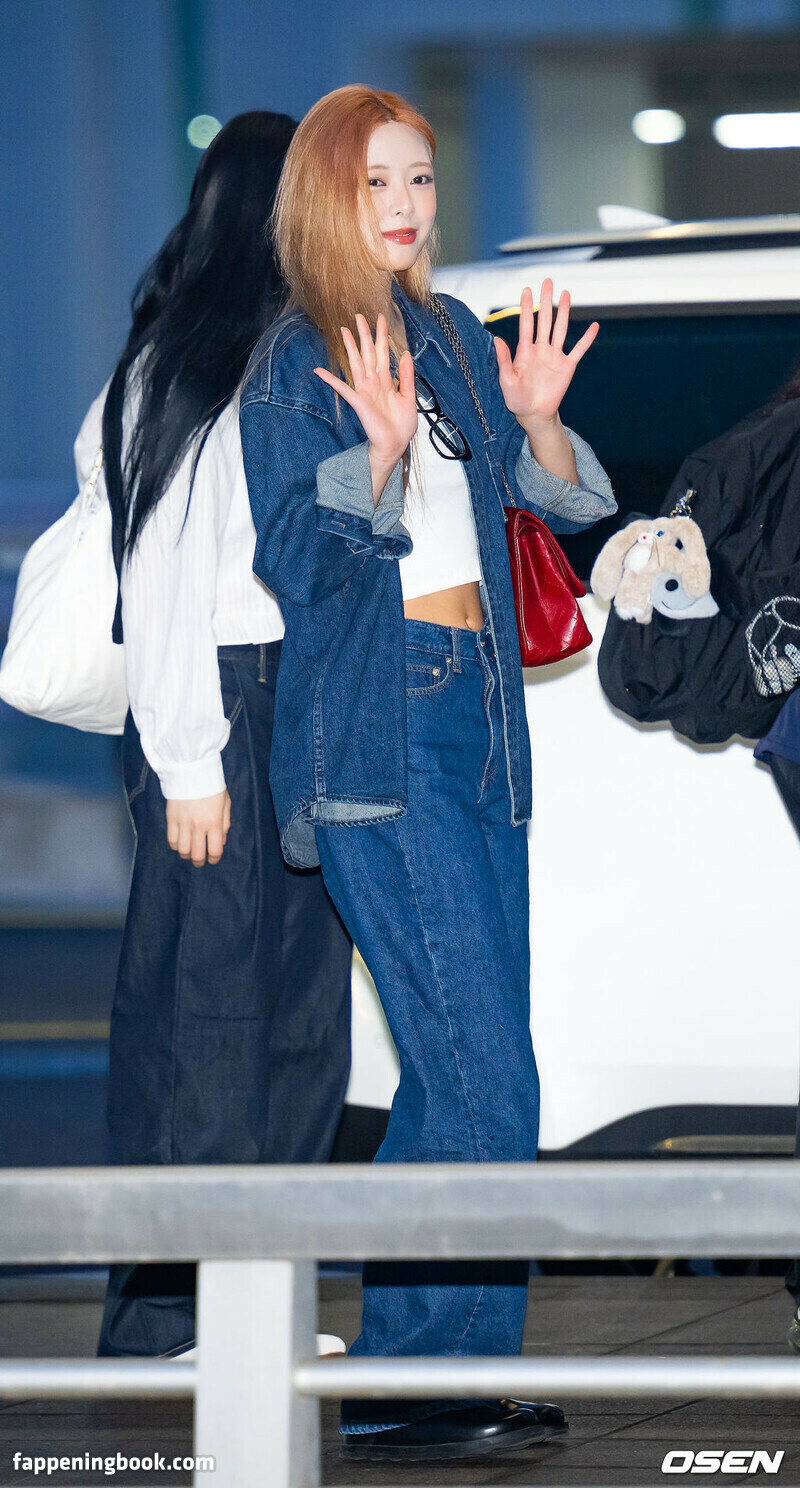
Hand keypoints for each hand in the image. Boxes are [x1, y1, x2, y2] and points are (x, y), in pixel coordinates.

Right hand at [166, 790, 230, 866]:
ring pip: (182, 850)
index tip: (213, 858)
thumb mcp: (225, 803)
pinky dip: (176, 846)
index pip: (214, 851)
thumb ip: (225, 824)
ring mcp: (183, 823)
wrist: (192, 770)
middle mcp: (198, 825)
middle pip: (197, 855)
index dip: (214, 859)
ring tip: (189, 852)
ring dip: (187, 855)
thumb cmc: (212, 786)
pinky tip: (180, 842)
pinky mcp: (171, 818)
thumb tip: (221, 842)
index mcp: (214, 822)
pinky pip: (171, 840)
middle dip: (200, 862)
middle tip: (200, 861)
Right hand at [314, 314, 416, 473]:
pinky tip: (319, 371)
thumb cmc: (401, 425)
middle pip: (368, 352)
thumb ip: (407, 376)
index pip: (383, 352)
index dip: (382, 335)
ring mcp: (365, 390)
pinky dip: (331, 380)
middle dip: (364, 334)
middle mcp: (374, 382)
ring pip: (357, 363)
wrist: (395, 444)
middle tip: (359, 315)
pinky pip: (343, 388)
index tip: (381, 318)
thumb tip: (405, 354)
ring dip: (350, 347)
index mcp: (387, 380)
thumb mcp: (409, 397)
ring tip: (344, 330)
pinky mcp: (358, 402)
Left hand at [495, 281, 598, 430]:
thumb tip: (497, 339)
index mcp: (525, 351)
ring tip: (567, 294)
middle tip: (548, 281)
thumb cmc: (516, 398)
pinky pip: (579, 350)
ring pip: (561, 329)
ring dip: (564, 312)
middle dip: (546, 301)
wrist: (533, 414)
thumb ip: (504, 360)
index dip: (527, 307)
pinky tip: (594, 327)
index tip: (527, 290)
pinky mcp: (567, 366)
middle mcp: (541, 349)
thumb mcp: (507, 380)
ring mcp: (554, 356)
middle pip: (545, 320)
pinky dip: (587, 339)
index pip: (526, 324)